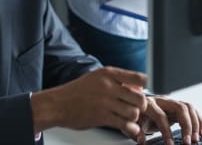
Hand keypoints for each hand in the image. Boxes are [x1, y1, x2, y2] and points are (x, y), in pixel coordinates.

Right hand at [32, 66, 147, 135]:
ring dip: (134, 118)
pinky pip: (125, 125)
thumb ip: (116, 81)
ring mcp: (105, 102)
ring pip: (134, 113)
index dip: (143, 87)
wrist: (58, 103)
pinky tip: (127, 128)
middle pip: (140, 98)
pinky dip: (130, 129)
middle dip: (141, 106)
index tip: (138, 92)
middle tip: (135, 108)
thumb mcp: (96, 78)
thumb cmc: (78, 91)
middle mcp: (108, 85)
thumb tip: (137, 89)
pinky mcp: (102, 117)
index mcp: (108, 73)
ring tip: (127, 117)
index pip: (138, 78)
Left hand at [134, 96, 201, 144]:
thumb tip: (141, 140)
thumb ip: (135, 131)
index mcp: (148, 103)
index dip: (166, 131)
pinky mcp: (176, 107)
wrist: (134, 105)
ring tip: (196, 139)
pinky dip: (199, 120)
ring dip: (195, 123)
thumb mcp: (130, 123)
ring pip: (187, 107)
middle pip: (179, 108)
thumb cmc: (134, 115)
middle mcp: (161, 100)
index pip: (161, 116)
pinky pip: (191, 109)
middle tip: (188, 142)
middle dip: (186, 126)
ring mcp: (170, 102)